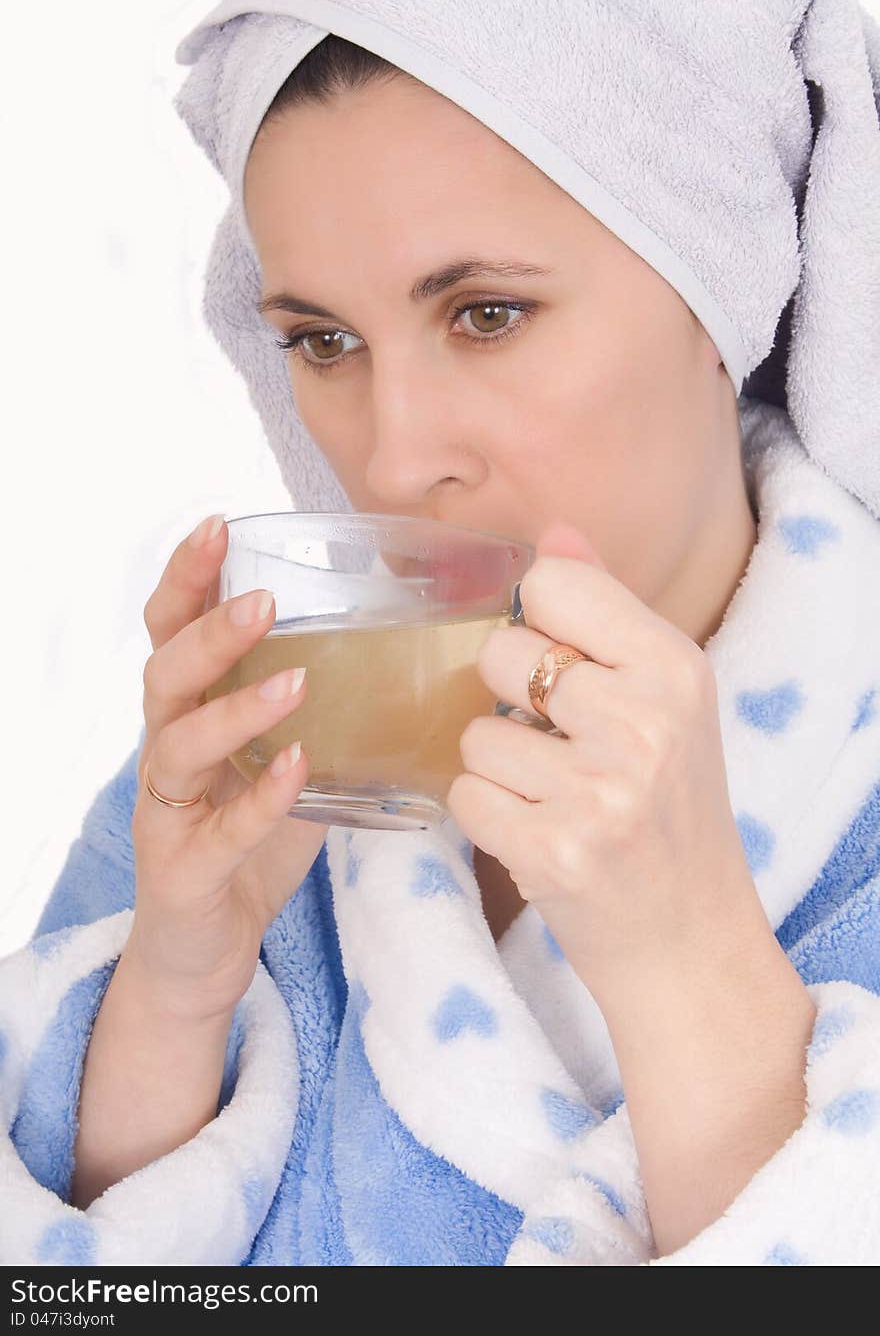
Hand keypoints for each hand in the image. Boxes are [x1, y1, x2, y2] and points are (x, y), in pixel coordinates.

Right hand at [127, 515, 328, 1021]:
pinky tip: (298, 769)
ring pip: (181, 743)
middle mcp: (166, 750)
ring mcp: (169, 810)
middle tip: (265, 599)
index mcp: (188, 713)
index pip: (172, 630)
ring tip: (296, 681)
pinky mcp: (185, 868)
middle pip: (166, 672)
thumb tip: (410, 656)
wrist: (208, 948)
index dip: (188, 578)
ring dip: (237, 706)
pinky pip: (219, 828)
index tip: (220, 526)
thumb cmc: (249, 841)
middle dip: (211, 629)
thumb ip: (322, 713)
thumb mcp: (284, 761)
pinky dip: (261, 797)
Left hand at [446, 521, 765, 1000]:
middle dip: (514, 703)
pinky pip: (464, 795)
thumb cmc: (670, 810)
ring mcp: (598, 790)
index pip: (553, 584)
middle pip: (501, 654)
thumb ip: (605, 612)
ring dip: (499, 768)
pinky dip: (487, 817)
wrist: (689, 938)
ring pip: (475, 734)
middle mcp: (642, 721)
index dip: (537, 623)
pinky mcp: (552, 850)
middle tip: (565, 748)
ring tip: (555, 798)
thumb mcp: (664, 700)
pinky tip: (538, 833)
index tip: (560, 665)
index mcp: (674, 669)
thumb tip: (554, 532)